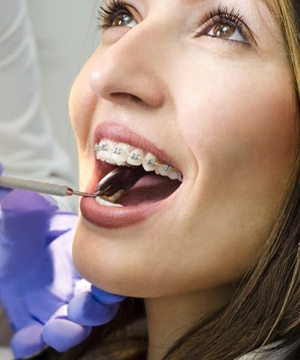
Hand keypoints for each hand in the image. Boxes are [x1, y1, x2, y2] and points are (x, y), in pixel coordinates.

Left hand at [0, 187, 123, 358]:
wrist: (3, 240)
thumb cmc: (13, 221)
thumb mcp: (16, 203)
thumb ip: (17, 193)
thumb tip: (5, 166)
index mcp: (79, 250)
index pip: (108, 267)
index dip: (112, 278)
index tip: (105, 282)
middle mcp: (72, 277)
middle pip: (98, 303)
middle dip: (96, 310)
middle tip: (82, 306)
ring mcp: (52, 300)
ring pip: (73, 325)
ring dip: (69, 330)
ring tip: (55, 327)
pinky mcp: (30, 316)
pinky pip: (35, 338)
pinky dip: (33, 343)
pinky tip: (25, 338)